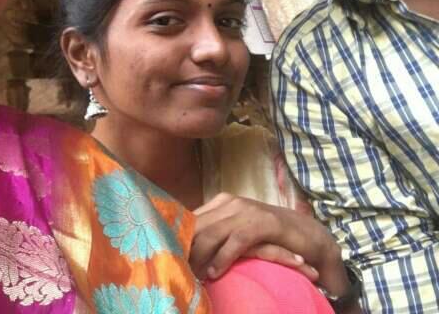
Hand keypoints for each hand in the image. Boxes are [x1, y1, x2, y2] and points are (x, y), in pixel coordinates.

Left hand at [191, 192, 347, 294]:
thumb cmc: (267, 235)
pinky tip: (215, 273)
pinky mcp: (262, 223)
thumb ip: (215, 232)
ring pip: (212, 233)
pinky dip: (223, 258)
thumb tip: (187, 245)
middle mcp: (230, 202)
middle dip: (186, 249)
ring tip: (193, 275)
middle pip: (197, 226)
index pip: (191, 218)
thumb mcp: (236, 230)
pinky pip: (236, 241)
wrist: (308, 234)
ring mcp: (246, 210)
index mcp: (221, 201)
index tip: (169, 256)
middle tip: (178, 269)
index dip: (179, 238)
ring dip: (200, 257)